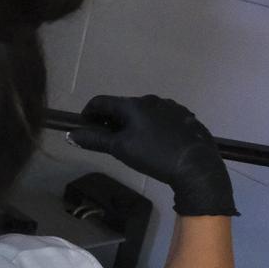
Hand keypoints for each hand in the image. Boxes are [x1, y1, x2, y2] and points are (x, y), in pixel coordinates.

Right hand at [68, 95, 237, 216]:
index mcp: (134, 104)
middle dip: (112, 121)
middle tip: (109, 140)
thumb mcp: (120, 149)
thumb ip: (94, 140)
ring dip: (134, 124)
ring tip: (135, 144)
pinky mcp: (187, 118)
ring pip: (144, 112)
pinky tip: (158, 144)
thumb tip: (71, 135)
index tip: (85, 128)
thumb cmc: (154, 155)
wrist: (197, 167)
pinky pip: (163, 119)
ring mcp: (172, 108)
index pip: (101, 101)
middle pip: (123, 106)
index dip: (88, 114)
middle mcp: (152, 100)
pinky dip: (153, 128)